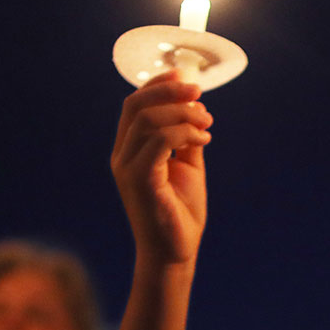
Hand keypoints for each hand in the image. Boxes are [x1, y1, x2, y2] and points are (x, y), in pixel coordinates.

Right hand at [112, 72, 211, 263]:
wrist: (176, 251)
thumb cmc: (180, 212)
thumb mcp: (187, 165)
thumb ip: (186, 137)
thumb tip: (195, 107)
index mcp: (130, 149)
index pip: (134, 104)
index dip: (158, 84)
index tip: (186, 78)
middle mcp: (123, 155)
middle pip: (137, 105)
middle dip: (169, 91)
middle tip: (198, 93)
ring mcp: (127, 168)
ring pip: (148, 120)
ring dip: (183, 114)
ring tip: (207, 124)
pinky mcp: (139, 180)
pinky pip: (158, 141)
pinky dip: (184, 133)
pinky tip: (203, 141)